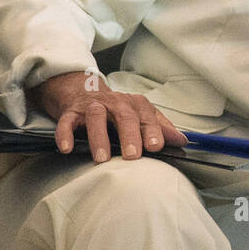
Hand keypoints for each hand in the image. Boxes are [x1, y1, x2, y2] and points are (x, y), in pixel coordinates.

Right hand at [30, 70, 187, 161]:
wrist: (85, 91)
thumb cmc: (118, 109)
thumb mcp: (141, 114)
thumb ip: (161, 127)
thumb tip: (183, 140)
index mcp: (135, 104)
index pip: (147, 117)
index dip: (152, 131)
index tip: (156, 146)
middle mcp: (115, 103)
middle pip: (124, 116)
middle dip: (129, 136)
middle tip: (133, 156)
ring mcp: (92, 106)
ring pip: (96, 117)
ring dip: (99, 137)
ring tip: (102, 158)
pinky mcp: (71, 112)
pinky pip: (67, 122)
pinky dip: (66, 134)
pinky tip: (67, 148)